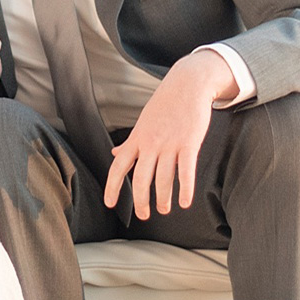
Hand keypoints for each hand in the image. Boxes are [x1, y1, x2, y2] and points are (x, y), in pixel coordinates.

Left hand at [104, 50, 234, 219]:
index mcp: (138, 139)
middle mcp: (151, 143)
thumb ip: (130, 142)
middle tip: (144, 215)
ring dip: (164, 198)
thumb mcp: (143, 122)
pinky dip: (185, 189)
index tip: (110, 203)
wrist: (187, 84)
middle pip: (141, 178)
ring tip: (165, 210)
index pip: (119, 167)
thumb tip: (115, 154)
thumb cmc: (165, 104)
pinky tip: (185, 202)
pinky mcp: (189, 143)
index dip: (112, 187)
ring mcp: (170, 143)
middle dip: (141, 201)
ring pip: (164, 178)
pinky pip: (186, 170)